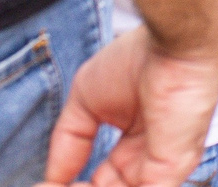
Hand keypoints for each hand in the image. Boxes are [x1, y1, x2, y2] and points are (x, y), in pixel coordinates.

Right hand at [38, 25, 217, 186]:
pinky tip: (75, 185)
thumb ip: (69, 142)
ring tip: (60, 185)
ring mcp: (162, 171)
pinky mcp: (170, 171)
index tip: (44, 184)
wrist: (172, 44)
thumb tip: (51, 178)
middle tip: (49, 186)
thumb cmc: (138, 59)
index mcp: (135, 148)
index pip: (101, 185)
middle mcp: (149, 163)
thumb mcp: (86, 102)